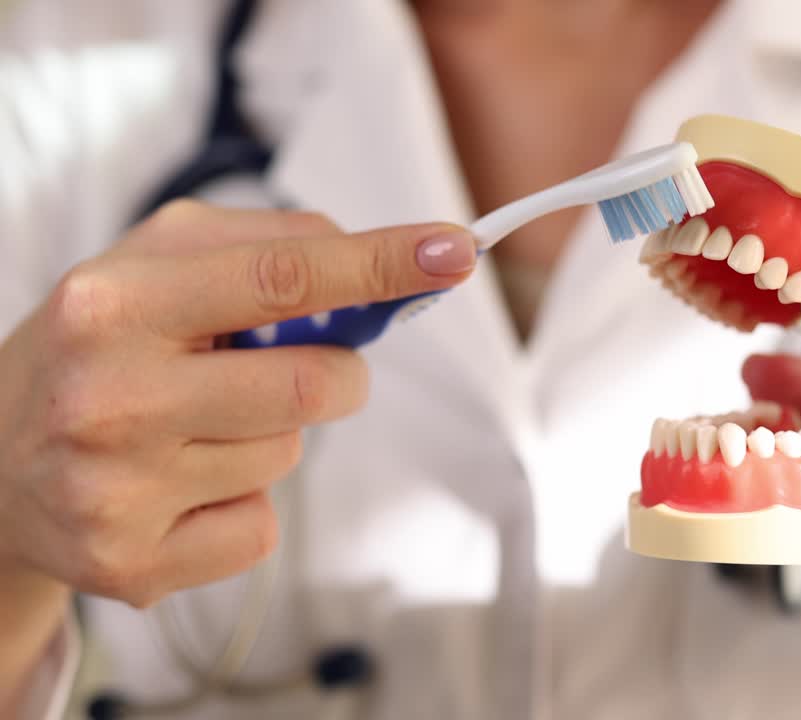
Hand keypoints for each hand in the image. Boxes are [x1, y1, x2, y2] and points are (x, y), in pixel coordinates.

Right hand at [0, 200, 475, 611]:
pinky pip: (261, 528)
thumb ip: (260, 247)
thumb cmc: (96, 353)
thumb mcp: (149, 268)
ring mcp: (118, 491)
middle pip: (311, 384)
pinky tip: (180, 487)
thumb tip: (368, 261)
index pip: (279, 276)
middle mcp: (110, 398)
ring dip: (274, 436)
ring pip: (288, 456)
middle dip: (338, 372)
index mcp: (113, 304)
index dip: (378, 264)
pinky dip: (243, 503)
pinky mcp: (134, 564)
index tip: (450, 252)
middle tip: (307, 365)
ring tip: (197, 427)